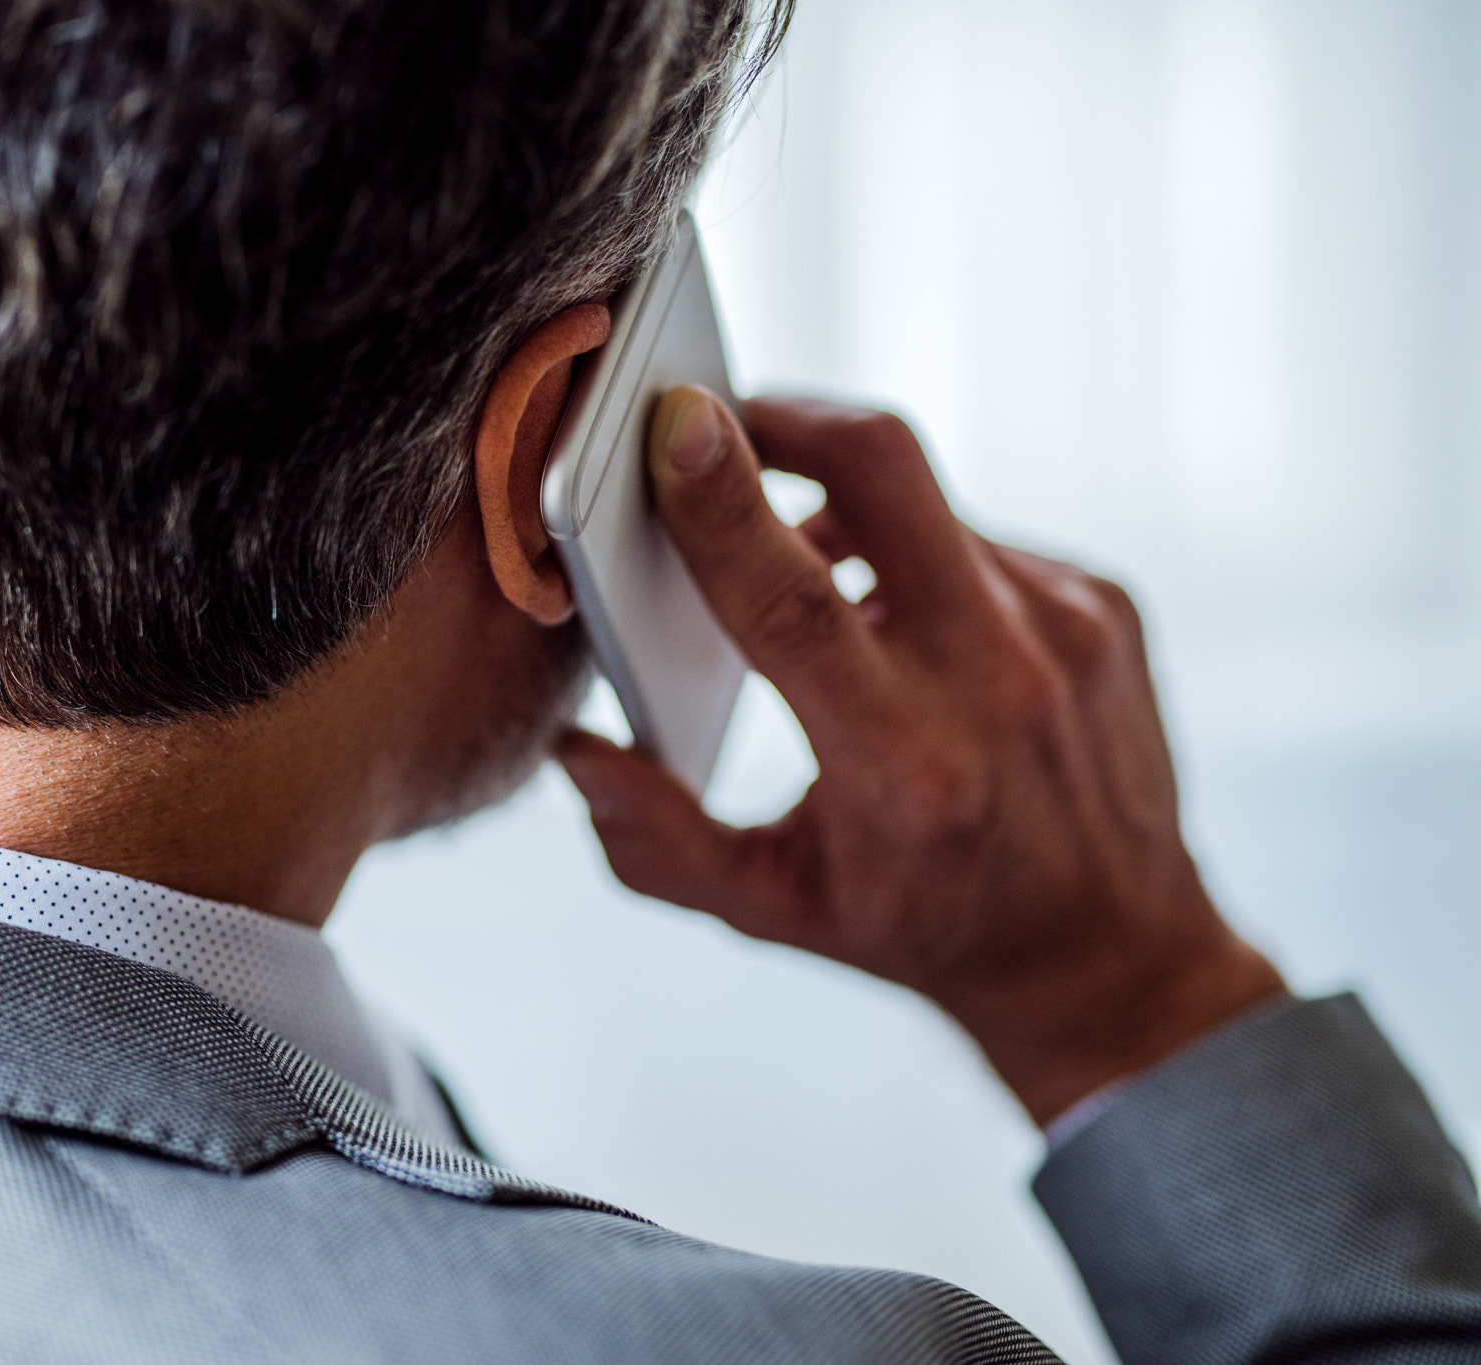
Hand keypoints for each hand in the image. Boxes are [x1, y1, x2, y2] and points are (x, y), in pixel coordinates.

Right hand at [556, 389, 1286, 1124]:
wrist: (1109, 952)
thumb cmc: (921, 927)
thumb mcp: (772, 908)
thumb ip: (656, 839)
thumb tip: (574, 749)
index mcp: (898, 766)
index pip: (793, 600)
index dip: (724, 504)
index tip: (675, 423)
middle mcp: (996, 681)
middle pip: (882, 468)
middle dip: (787, 418)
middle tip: (720, 425)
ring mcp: (1064, 630)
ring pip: (922, 501)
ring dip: (844, 512)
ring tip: (804, 569)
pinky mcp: (1102, 604)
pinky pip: (979, 537)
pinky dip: (919, 560)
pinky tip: (905, 626)